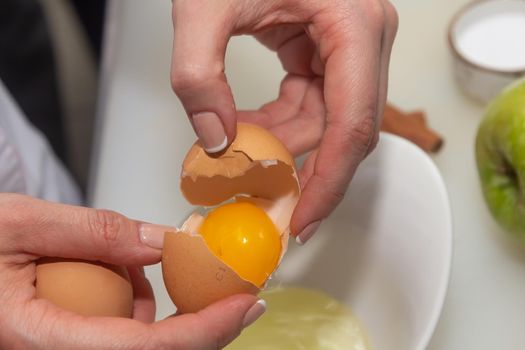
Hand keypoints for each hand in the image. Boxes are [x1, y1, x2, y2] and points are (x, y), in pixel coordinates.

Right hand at [0, 194, 263, 349]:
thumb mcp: (20, 223)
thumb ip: (94, 231)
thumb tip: (165, 241)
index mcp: (38, 340)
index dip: (202, 332)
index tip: (244, 305)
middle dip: (203, 327)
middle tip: (235, 294)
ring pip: (138, 346)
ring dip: (162, 309)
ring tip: (132, 261)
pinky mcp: (68, 344)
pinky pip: (120, 336)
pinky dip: (137, 306)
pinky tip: (119, 275)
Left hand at [170, 0, 397, 242]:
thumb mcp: (204, 4)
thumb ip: (197, 74)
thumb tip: (214, 139)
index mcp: (354, 26)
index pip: (353, 126)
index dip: (330, 183)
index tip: (304, 221)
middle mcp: (366, 39)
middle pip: (345, 130)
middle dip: (300, 166)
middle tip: (258, 196)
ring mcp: (352, 45)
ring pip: (327, 121)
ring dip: (281, 142)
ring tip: (237, 150)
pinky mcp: (330, 50)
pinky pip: (313, 102)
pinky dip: (280, 121)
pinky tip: (246, 123)